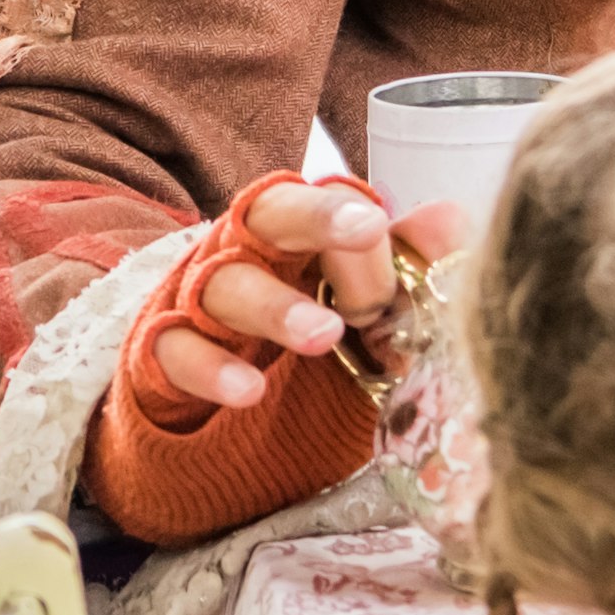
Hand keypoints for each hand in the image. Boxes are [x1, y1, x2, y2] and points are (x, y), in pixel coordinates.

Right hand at [150, 181, 470, 409]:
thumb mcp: (362, 312)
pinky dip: (211, 369)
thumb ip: (407, 266)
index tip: (378, 225)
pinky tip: (248, 390)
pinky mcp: (161, 354)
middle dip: (315, 217)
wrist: (214, 412)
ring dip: (275, 306)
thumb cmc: (301, 341)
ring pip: (226, 283)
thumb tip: (453, 218)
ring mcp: (200, 299)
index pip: (324, 201)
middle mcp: (248, 250)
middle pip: (273, 214)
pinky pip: (176, 352)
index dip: (347, 211)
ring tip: (323, 335)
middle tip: (364, 233)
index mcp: (300, 234)